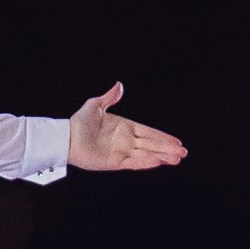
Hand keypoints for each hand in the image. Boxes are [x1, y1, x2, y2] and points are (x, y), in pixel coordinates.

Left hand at [68, 83, 187, 172]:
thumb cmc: (79, 122)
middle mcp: (125, 141)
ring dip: (162, 157)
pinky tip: (159, 161)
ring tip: (177, 159)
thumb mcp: (96, 105)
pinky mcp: (114, 162)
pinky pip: (134, 163)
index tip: (177, 141)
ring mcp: (121, 152)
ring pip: (147, 154)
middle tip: (184, 153)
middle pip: (152, 145)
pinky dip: (147, 162)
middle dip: (168, 149)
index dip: (163, 137)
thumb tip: (120, 85)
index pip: (149, 132)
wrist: (66, 137)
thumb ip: (110, 97)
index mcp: (124, 127)